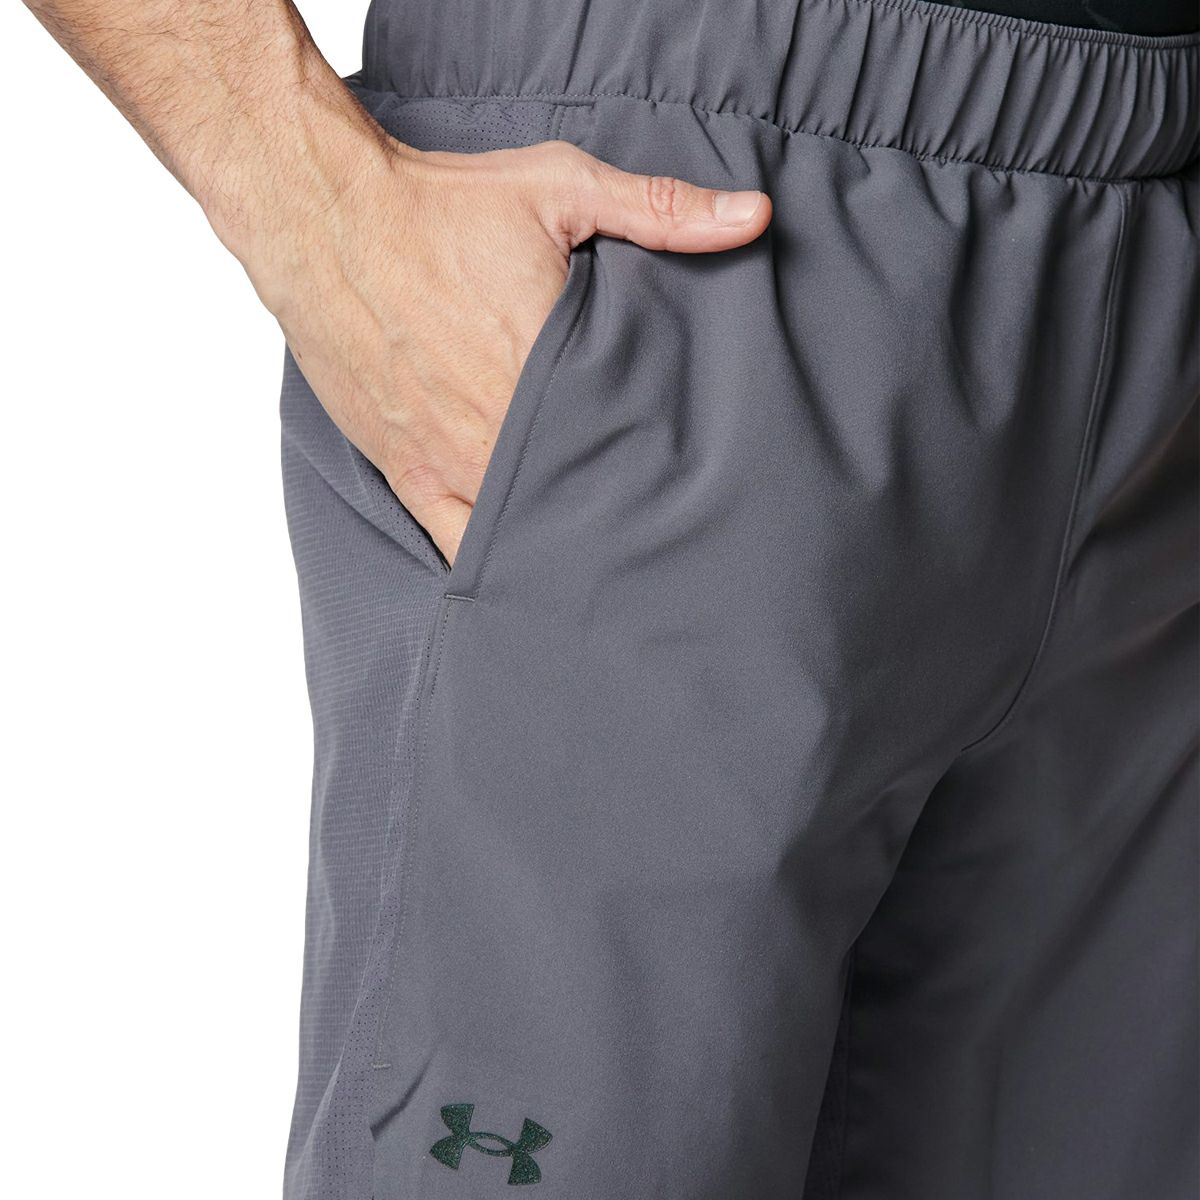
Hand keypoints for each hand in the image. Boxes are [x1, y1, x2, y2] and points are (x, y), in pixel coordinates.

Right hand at [239, 129, 771, 565]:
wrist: (320, 217)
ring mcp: (451, 462)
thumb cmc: (438, 205)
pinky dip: (493, 561)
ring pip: (524, 536)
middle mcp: (502, 431)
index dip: (665, 472)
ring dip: (561, 546)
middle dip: (619, 516)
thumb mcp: (558, 189)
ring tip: (604, 561)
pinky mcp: (408, 472)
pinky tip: (526, 578)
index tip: (692, 484)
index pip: (631, 447)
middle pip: (582, 501)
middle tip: (659, 534)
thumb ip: (661, 210)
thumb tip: (752, 217)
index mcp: (549, 369)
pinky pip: (455, 543)